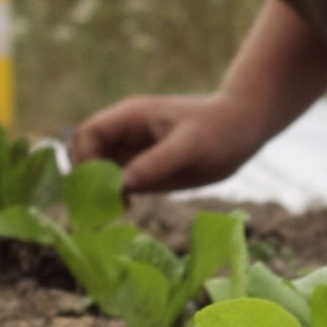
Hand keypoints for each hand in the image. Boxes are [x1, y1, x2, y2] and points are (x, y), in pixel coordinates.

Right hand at [71, 92, 269, 193]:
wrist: (242, 130)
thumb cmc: (219, 131)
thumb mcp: (190, 147)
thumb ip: (157, 163)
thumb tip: (123, 184)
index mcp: (131, 117)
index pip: (88, 133)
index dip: (84, 159)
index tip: (98, 187)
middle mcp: (126, 132)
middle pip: (85, 151)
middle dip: (85, 177)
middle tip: (96, 205)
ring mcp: (134, 150)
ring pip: (98, 169)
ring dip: (97, 189)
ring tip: (108, 210)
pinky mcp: (144, 167)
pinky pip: (117, 181)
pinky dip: (113, 194)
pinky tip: (126, 207)